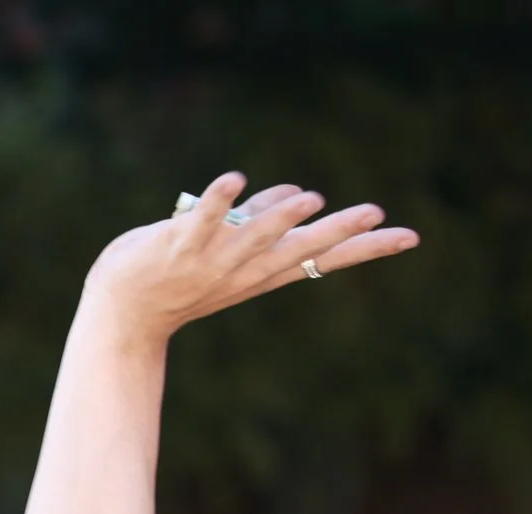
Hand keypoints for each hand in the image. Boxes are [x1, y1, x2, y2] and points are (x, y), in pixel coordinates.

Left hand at [84, 171, 420, 342]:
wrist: (122, 314)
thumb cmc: (176, 279)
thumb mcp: (229, 251)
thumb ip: (262, 220)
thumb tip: (297, 194)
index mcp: (262, 271)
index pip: (323, 259)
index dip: (365, 248)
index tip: (409, 237)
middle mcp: (244, 270)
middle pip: (298, 250)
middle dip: (336, 232)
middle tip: (375, 215)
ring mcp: (211, 261)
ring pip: (252, 238)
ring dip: (279, 218)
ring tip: (310, 199)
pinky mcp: (176, 247)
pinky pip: (200, 222)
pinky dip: (216, 202)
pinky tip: (234, 180)